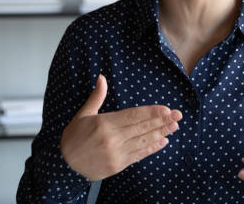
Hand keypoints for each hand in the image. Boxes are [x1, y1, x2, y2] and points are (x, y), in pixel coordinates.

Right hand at [60, 74, 182, 180]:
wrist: (64, 165)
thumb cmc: (74, 136)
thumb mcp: (83, 114)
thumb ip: (97, 96)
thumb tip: (102, 77)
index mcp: (104, 123)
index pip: (133, 116)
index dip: (151, 113)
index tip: (166, 109)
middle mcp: (112, 139)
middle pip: (142, 128)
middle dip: (162, 121)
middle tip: (178, 116)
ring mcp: (116, 153)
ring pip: (144, 141)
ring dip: (161, 133)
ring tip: (174, 126)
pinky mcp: (118, 165)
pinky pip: (139, 155)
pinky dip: (152, 148)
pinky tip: (163, 141)